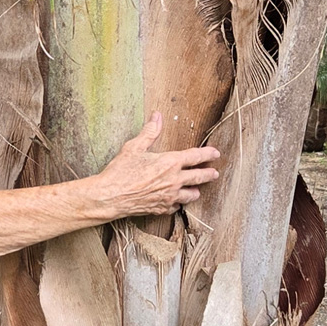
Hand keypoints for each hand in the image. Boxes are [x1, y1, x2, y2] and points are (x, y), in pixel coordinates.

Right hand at [89, 115, 220, 219]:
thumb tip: (157, 116)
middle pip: (199, 177)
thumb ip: (150, 132)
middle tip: (215, 173)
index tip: (215, 153)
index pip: (196, 156)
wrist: (111, 196)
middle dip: (209, 174)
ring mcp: (169, 197)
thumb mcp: (134, 147)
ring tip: (197, 190)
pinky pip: (176, 207)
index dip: (208, 154)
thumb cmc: (120, 171)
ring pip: (191, 195)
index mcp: (170, 163)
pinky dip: (177, 203)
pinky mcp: (161, 209)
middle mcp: (174, 181)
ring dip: (195, 191)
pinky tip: (176, 202)